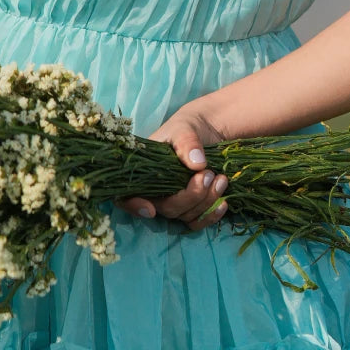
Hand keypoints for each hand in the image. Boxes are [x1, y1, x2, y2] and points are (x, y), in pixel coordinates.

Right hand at [116, 103, 231, 232]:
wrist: (207, 131)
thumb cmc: (187, 127)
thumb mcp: (184, 128)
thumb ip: (187, 142)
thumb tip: (197, 164)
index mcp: (142, 171)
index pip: (126, 195)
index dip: (134, 206)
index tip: (150, 209)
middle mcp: (154, 190)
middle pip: (165, 208)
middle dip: (190, 195)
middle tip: (208, 174)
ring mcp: (174, 201)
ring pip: (184, 216)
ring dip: (206, 202)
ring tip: (221, 179)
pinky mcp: (191, 207)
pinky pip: (197, 222)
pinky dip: (211, 216)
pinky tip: (224, 203)